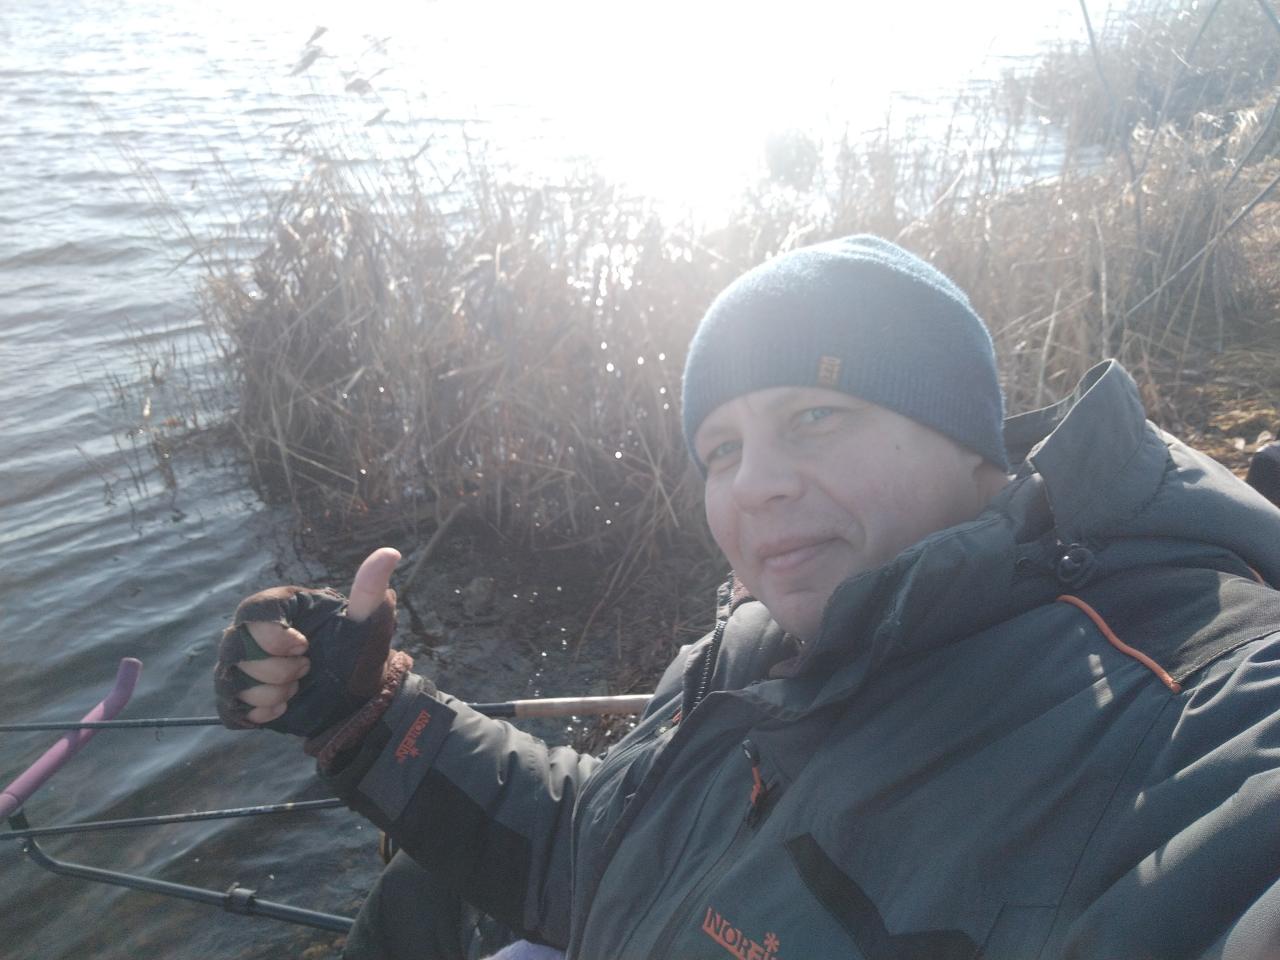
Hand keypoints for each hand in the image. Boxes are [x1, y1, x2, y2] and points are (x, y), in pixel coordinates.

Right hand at [214, 548, 400, 733]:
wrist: (353, 700)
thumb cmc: (358, 654)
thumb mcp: (368, 625)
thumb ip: (371, 590)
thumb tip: (390, 553)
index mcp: (282, 606)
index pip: (253, 610)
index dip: (272, 635)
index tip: (303, 647)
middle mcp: (254, 631)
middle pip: (236, 646)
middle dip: (274, 669)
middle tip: (306, 670)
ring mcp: (243, 663)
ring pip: (231, 678)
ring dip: (270, 692)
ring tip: (297, 689)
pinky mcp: (240, 694)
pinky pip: (230, 706)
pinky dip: (259, 713)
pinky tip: (283, 708)